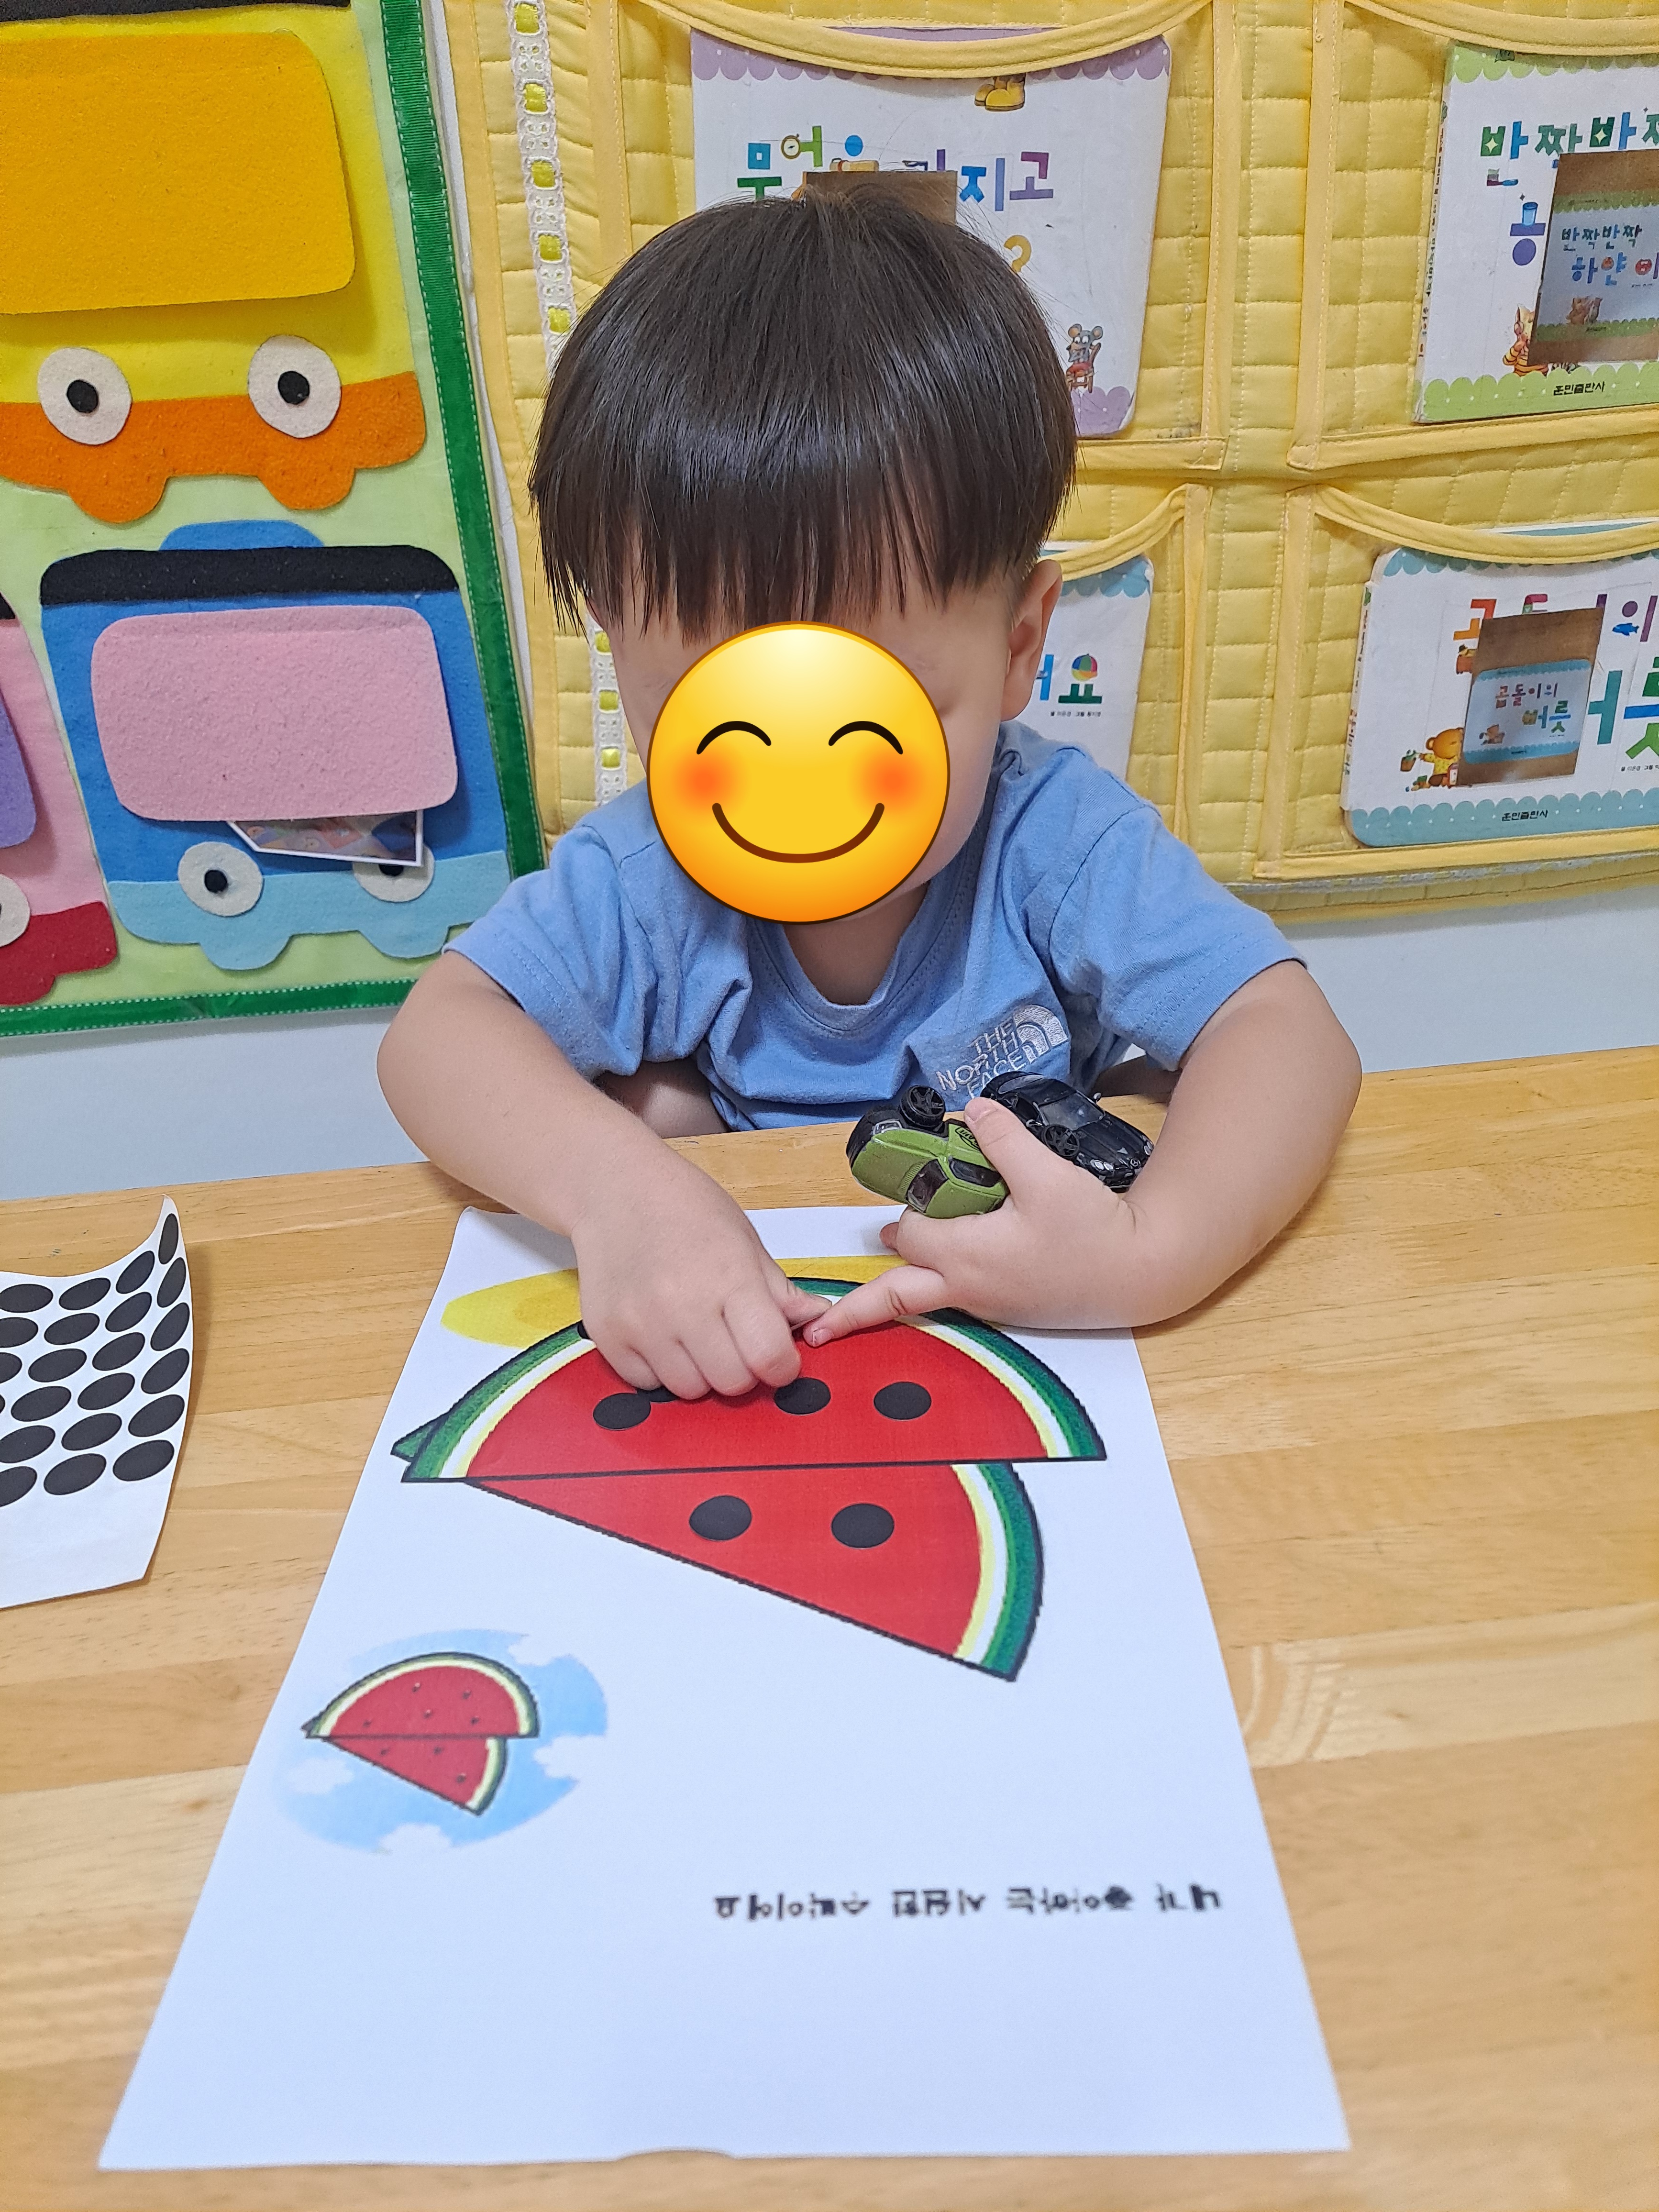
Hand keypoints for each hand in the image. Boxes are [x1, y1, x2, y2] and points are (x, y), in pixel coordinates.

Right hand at [569, 1149, 827, 1397]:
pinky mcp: (605, 1335)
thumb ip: (779, 1290)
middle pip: (732, 1382)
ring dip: (701, 1373)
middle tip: (733, 1342)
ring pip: (689, 1390)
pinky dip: (660, 1370)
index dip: (782, 1366)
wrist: (613, 1187)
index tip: (778, 1358)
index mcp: (730, 1277)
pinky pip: (645, 1384)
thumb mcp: (743, 1240)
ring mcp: (640, 1323)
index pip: (770, 1356)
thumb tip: (818, 1319)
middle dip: (742, 1370)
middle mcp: (682, 1305)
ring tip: (694, 1333)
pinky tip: (660, 1333)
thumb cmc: (685, 1207)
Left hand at [803, 1096, 1155, 1342]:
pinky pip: (957, 1299)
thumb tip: (970, 1107)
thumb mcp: (1046, 1175)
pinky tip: (945, 1268)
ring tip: (864, 1291)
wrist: (1141, 1274)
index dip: (902, 1208)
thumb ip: (1002, 1140)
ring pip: (924, 1301)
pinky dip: (935, 1288)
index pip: (906, 1232)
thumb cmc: (1093, 1231)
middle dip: (853, 1310)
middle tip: (815, 1323)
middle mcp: (967, 1289)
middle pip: (893, 1300)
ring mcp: (988, 1305)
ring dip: (895, 1293)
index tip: (903, 1188)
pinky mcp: (1009, 1308)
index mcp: (965, 1257)